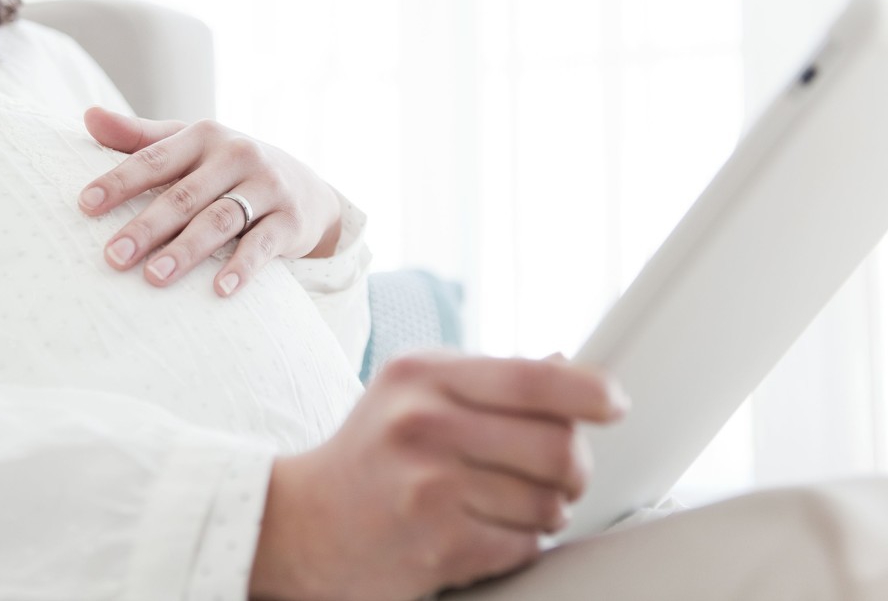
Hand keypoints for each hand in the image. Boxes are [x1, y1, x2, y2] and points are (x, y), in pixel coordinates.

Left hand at [78, 107, 342, 296]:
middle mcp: (237, 155)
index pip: (155, 158)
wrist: (306, 188)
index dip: (120, 181)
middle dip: (146, 227)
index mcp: (204, 136)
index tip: (86, 205)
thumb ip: (140, 137)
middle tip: (113, 257)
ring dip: (186, 251)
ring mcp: (266, 186)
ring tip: (154, 278)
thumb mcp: (191, 145)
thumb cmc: (229, 167)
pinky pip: (263, 246)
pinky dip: (241, 268)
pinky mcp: (290, 220)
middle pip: (184, 195)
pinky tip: (219, 290)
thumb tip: (89, 116)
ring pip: (219, 220)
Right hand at [248, 351, 629, 600]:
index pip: (536, 377)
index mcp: (424, 373)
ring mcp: (430, 486)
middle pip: (558, 446)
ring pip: (548, 503)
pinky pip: (523, 545)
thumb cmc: (372, 452)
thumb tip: (572, 371)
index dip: (591, 393)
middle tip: (559, 473)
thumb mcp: (413, 391)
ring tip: (504, 504)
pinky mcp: (437, 544)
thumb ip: (488, 380)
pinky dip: (517, 544)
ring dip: (544, 511)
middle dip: (574, 468)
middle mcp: (425, 422)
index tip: (613, 406)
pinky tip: (481, 531)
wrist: (301, 524)